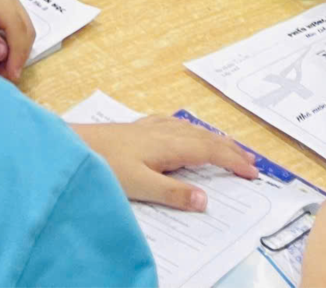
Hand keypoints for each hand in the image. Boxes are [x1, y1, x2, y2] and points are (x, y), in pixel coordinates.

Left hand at [0, 0, 33, 81]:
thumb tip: (3, 53)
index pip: (18, 27)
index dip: (18, 54)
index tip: (10, 76)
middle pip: (24, 28)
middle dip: (18, 55)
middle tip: (3, 77)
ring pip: (20, 29)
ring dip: (14, 51)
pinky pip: (9, 28)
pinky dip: (7, 45)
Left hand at [71, 115, 257, 210]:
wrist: (72, 144)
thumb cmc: (103, 163)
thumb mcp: (140, 185)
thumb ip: (174, 192)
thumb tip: (206, 200)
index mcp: (170, 144)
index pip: (211, 151)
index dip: (234, 161)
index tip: (253, 172)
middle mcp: (164, 131)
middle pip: (205, 138)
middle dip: (230, 149)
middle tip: (251, 161)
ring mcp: (150, 127)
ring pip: (191, 129)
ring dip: (213, 138)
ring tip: (227, 146)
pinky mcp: (137, 128)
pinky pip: (174, 124)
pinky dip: (189, 129)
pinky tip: (183, 129)